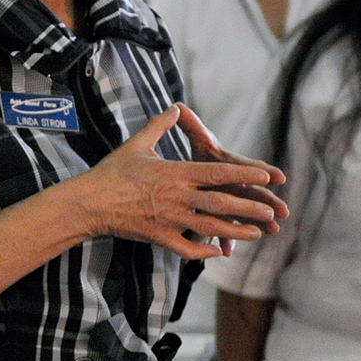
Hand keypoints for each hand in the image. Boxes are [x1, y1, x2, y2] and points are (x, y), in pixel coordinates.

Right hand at [69, 106, 282, 260]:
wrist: (89, 202)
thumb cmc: (112, 172)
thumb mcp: (137, 144)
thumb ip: (159, 125)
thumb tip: (174, 108)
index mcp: (175, 173)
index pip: (218, 173)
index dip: (245, 175)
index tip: (266, 177)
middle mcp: (177, 197)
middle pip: (221, 204)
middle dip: (249, 208)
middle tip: (270, 211)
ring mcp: (169, 220)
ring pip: (211, 228)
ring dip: (237, 232)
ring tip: (257, 233)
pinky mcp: (160, 237)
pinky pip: (188, 248)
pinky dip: (205, 251)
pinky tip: (218, 252)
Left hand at [175, 104, 287, 255]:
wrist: (195, 173)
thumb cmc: (201, 156)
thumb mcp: (197, 140)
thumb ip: (192, 126)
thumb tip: (180, 105)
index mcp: (229, 165)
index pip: (246, 167)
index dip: (260, 170)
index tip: (278, 176)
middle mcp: (234, 184)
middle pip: (253, 193)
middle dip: (267, 202)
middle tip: (283, 211)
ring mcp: (230, 201)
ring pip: (244, 214)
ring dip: (257, 223)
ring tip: (271, 231)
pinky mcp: (220, 216)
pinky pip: (223, 230)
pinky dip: (225, 240)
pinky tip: (227, 252)